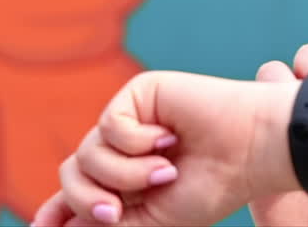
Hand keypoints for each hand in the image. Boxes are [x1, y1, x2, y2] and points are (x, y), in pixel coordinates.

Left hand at [32, 71, 295, 226]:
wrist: (252, 150)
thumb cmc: (214, 186)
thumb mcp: (154, 221)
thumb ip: (109, 224)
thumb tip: (57, 225)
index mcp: (128, 180)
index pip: (78, 192)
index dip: (55, 211)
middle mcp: (124, 149)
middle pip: (72, 175)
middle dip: (86, 200)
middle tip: (115, 213)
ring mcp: (130, 120)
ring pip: (87, 154)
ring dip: (124, 174)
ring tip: (166, 172)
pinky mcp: (138, 94)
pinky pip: (109, 125)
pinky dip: (135, 142)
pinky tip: (169, 138)